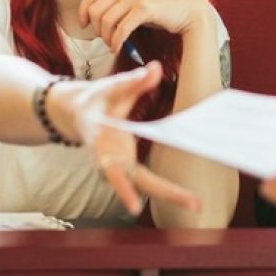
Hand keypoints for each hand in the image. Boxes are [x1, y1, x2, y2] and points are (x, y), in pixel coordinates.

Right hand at [55, 61, 202, 215]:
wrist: (79, 113)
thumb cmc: (97, 100)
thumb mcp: (111, 87)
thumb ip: (133, 81)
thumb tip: (156, 69)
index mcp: (103, 145)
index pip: (114, 170)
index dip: (123, 189)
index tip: (133, 207)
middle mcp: (111, 162)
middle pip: (139, 184)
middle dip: (167, 194)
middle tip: (196, 205)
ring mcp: (120, 167)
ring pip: (145, 186)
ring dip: (170, 194)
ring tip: (195, 204)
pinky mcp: (128, 168)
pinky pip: (147, 180)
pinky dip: (167, 189)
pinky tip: (186, 197)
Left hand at [75, 0, 213, 54]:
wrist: (189, 10)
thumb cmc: (161, 10)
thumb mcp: (136, 1)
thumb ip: (118, 4)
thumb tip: (94, 18)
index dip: (82, 11)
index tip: (84, 25)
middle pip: (94, 9)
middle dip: (95, 28)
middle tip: (103, 39)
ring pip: (106, 21)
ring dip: (106, 38)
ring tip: (112, 45)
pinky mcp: (145, 8)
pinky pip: (121, 29)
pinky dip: (116, 42)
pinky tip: (118, 48)